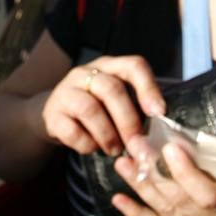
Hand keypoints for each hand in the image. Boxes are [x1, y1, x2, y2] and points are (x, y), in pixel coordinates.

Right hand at [35, 56, 164, 156]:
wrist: (56, 116)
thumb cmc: (97, 110)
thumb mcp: (116, 101)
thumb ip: (137, 108)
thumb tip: (163, 131)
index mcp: (109, 67)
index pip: (133, 65)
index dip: (148, 88)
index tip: (159, 113)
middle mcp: (85, 73)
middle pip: (111, 89)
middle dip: (128, 120)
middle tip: (137, 143)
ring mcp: (65, 91)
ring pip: (90, 108)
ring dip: (108, 134)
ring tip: (115, 150)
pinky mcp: (52, 114)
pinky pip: (71, 130)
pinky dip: (86, 144)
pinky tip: (92, 148)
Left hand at [109, 141, 215, 215]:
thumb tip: (198, 129)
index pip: (209, 194)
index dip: (186, 172)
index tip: (170, 145)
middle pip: (180, 200)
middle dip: (154, 171)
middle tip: (136, 143)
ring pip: (165, 211)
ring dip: (140, 185)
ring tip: (122, 161)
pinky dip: (135, 213)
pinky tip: (116, 198)